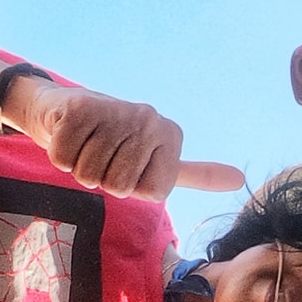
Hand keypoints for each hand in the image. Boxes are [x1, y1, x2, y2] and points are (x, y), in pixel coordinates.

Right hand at [2, 77, 244, 201]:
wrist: (63, 108)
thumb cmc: (112, 142)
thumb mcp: (157, 160)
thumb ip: (196, 174)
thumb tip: (241, 180)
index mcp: (171, 135)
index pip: (150, 193)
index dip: (132, 188)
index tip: (126, 164)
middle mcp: (150, 119)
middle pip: (118, 186)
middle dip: (102, 179)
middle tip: (101, 154)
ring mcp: (117, 111)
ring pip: (90, 175)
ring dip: (79, 167)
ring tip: (86, 145)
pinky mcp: (82, 108)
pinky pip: (65, 159)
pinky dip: (60, 155)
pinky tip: (68, 135)